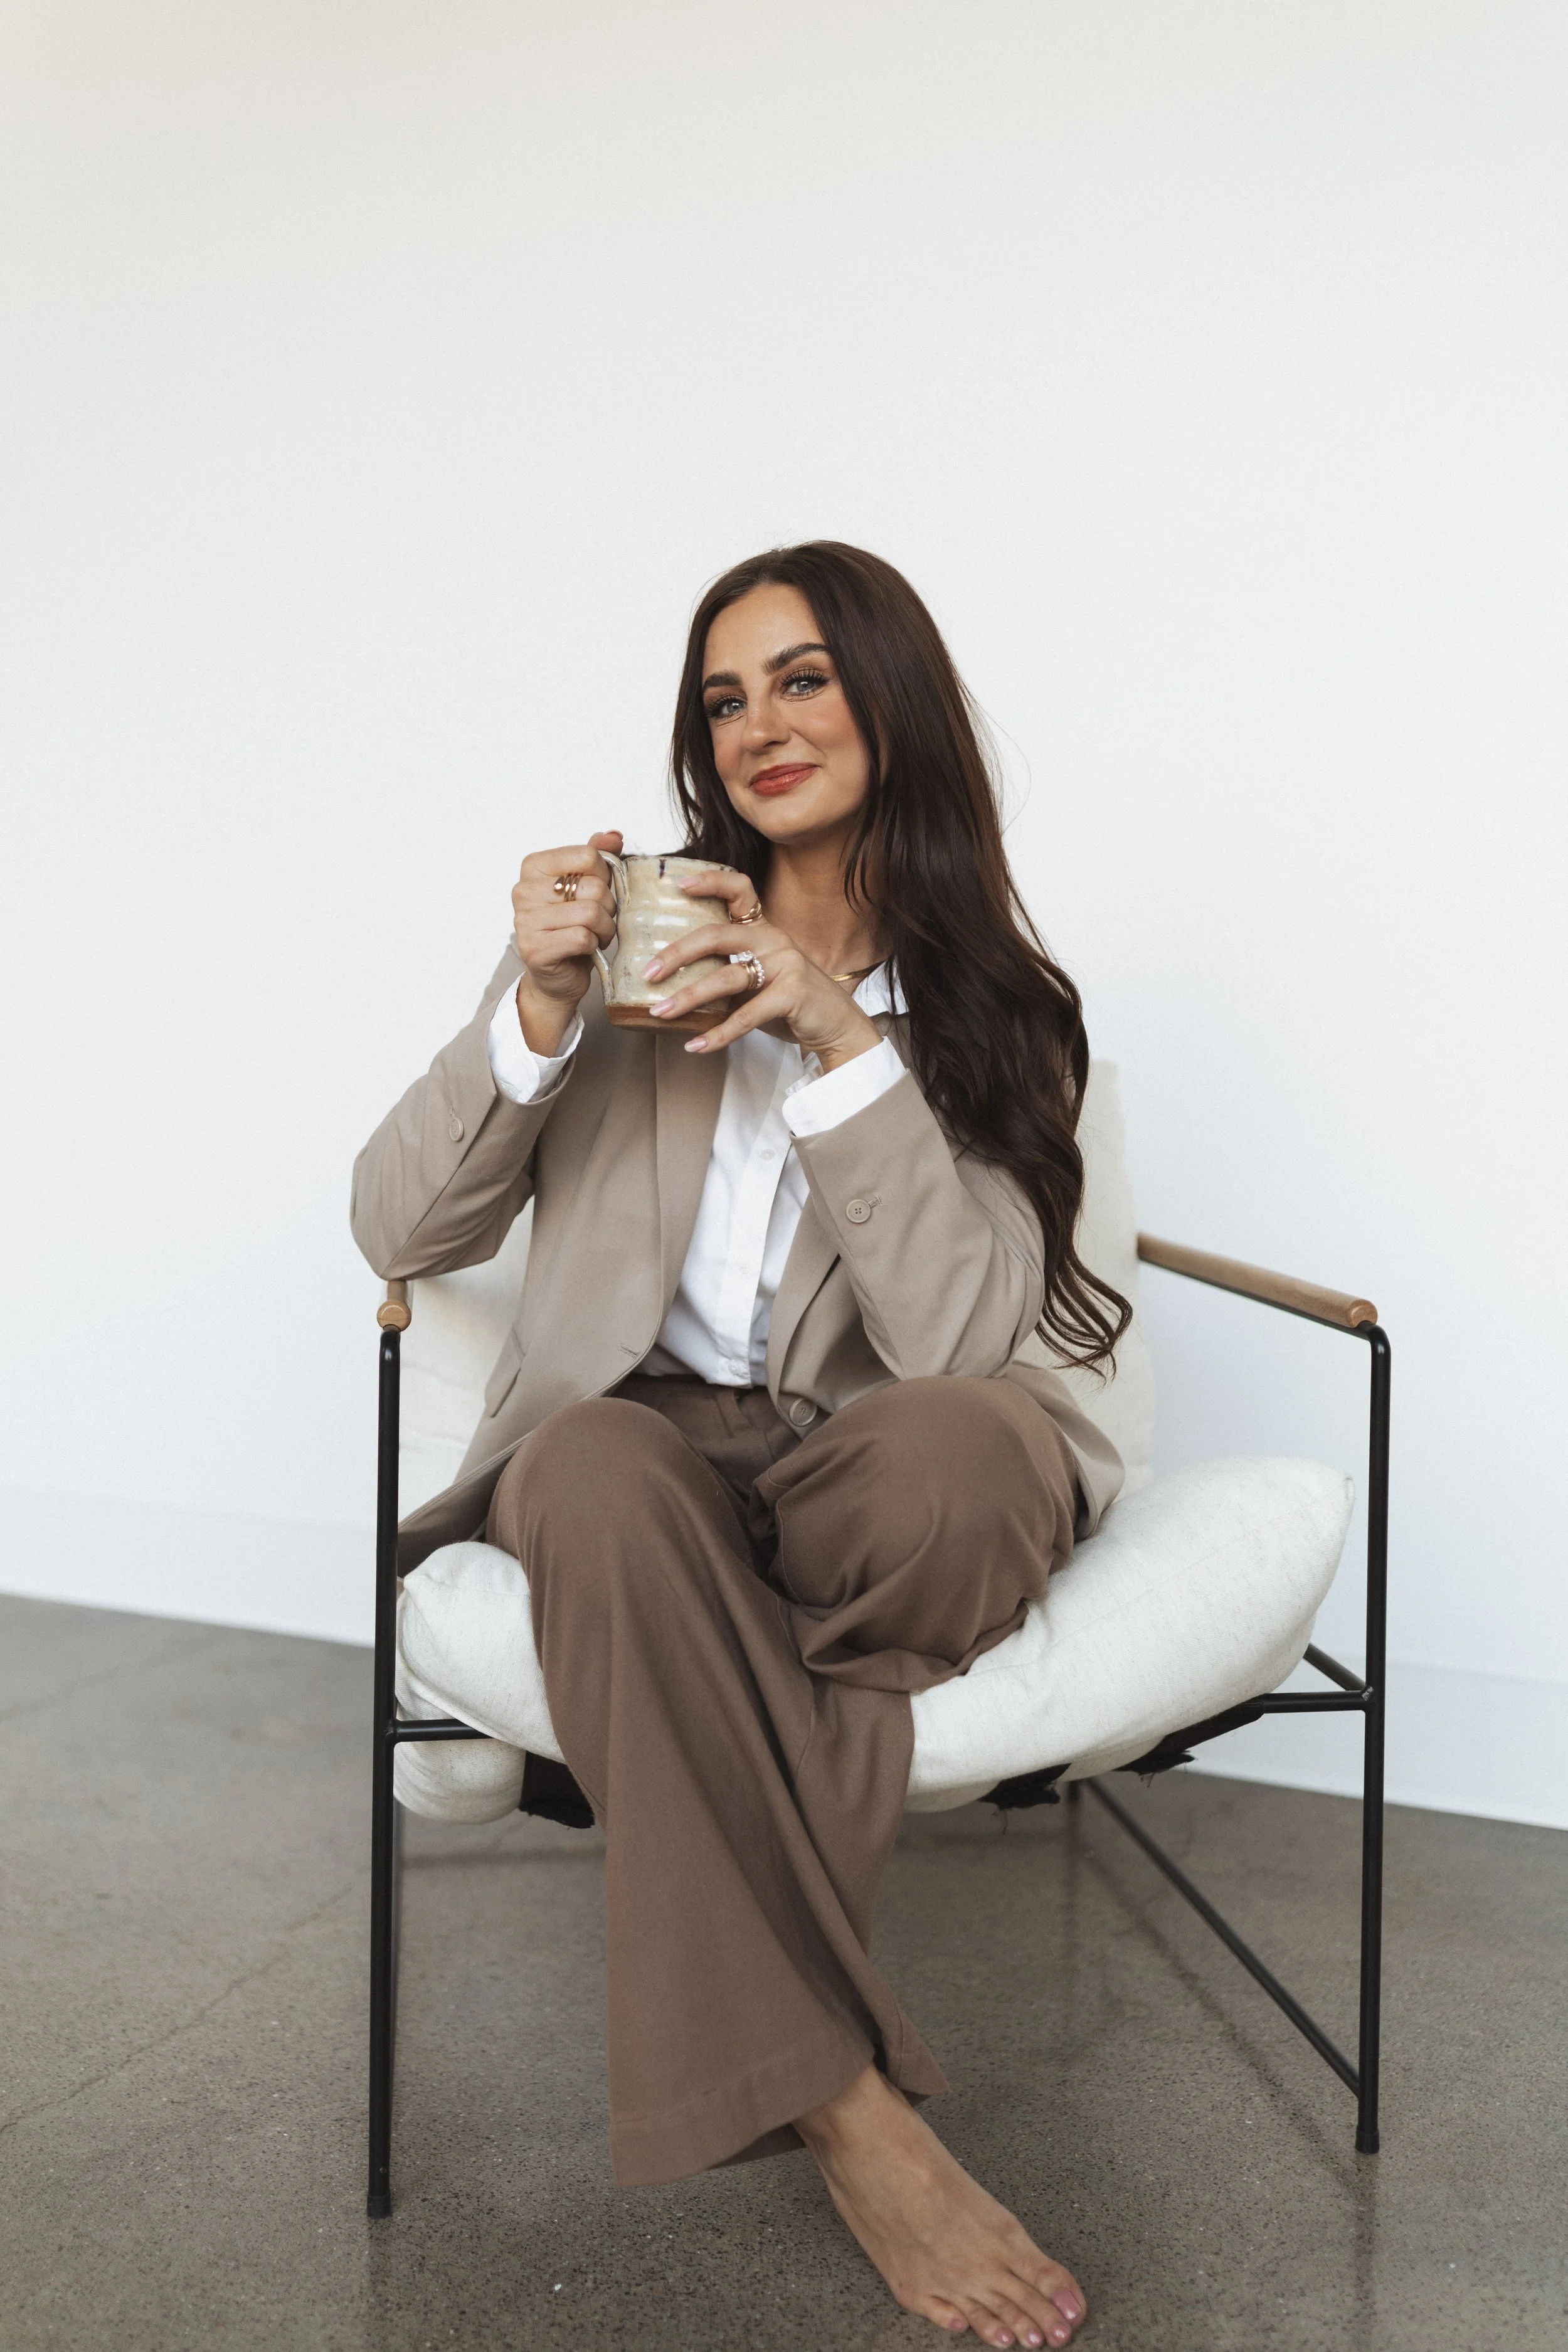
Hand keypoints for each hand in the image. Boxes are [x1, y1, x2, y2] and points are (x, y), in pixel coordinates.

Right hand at [510, 831, 621, 1055]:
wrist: (560, 974)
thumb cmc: (573, 926)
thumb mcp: (588, 886)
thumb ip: (598, 857)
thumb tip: (613, 835)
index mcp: (534, 867)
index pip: (587, 855)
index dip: (604, 876)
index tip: (596, 891)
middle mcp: (523, 890)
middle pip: (591, 886)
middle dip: (607, 906)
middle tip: (598, 919)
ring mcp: (525, 920)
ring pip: (590, 913)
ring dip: (603, 928)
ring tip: (595, 934)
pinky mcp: (534, 949)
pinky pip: (582, 937)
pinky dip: (594, 945)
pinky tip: (586, 948)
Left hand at [643, 868, 883, 1069]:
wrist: (836, 1027)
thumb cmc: (789, 1003)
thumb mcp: (756, 980)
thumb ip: (724, 972)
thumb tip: (669, 984)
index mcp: (762, 929)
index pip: (739, 889)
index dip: (710, 882)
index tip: (678, 886)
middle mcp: (773, 939)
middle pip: (716, 935)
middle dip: (676, 953)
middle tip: (648, 973)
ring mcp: (786, 964)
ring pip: (726, 977)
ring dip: (688, 997)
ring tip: (660, 1012)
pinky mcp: (792, 994)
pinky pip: (746, 1015)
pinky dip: (718, 1033)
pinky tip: (695, 1045)